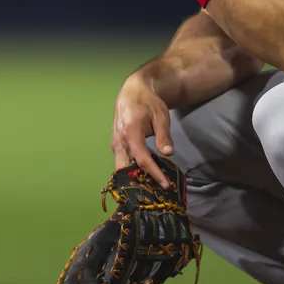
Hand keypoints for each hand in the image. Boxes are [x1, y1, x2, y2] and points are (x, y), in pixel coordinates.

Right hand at [111, 72, 175, 187]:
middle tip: (155, 192)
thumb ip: (163, 135)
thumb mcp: (161, 116)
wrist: (132, 92)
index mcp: (130, 133)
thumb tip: (168, 153)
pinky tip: (143, 175)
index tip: (165, 185)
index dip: (154, 174)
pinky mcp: (116, 144)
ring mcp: (115, 143)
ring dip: (133, 177)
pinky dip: (130, 170)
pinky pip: (121, 161)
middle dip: (138, 182)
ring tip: (151, 186)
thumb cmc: (148, 102)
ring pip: (121, 167)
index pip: (142, 160)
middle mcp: (119, 141)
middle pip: (125, 169)